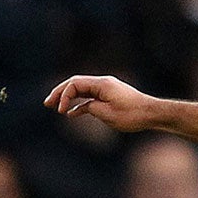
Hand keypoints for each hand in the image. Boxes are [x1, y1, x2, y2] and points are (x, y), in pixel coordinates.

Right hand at [43, 74, 157, 131]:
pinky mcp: (109, 96)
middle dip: (60, 93)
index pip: (75, 84)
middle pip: (75, 84)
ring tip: (55, 107)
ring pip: (81, 90)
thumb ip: (91, 108)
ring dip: (68, 97)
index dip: (64, 96)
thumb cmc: (132, 114)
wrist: (151, 113)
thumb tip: (80, 108)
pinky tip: (71, 113)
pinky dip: (79, 104)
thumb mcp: (108, 114)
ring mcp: (106, 89)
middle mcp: (102, 83)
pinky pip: (90, 97)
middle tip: (46, 103)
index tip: (62, 111)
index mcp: (102, 84)